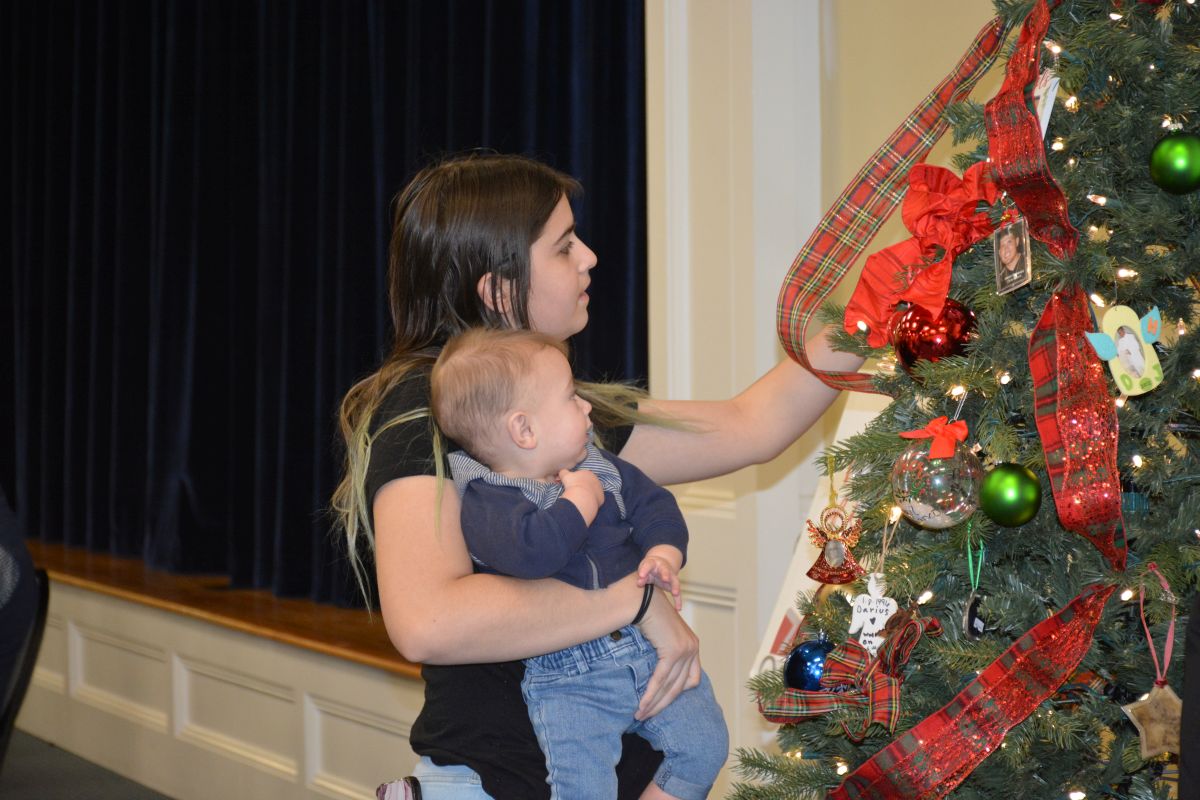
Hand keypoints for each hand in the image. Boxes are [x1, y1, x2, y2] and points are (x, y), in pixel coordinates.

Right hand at [558, 468, 603, 522]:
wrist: (581, 497)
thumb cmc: (572, 484)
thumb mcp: (564, 475)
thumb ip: (563, 472)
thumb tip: (562, 472)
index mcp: (588, 473)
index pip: (582, 475)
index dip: (575, 480)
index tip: (570, 485)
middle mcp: (596, 480)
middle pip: (588, 483)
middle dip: (582, 487)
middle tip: (574, 492)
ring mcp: (600, 489)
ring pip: (592, 492)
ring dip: (587, 494)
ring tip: (579, 498)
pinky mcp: (602, 499)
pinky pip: (595, 500)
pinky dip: (590, 501)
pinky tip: (585, 503)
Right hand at [633, 588, 699, 719]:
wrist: (642, 599)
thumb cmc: (647, 614)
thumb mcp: (661, 636)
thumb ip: (664, 653)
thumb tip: (656, 675)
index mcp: (692, 646)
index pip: (690, 680)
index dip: (676, 694)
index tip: (660, 704)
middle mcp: (693, 648)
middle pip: (679, 687)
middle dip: (662, 704)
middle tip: (646, 717)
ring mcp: (685, 649)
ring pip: (670, 686)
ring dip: (654, 704)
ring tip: (640, 715)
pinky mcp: (674, 651)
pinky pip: (661, 679)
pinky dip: (650, 694)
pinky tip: (642, 705)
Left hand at [637, 556, 680, 609]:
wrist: (659, 564)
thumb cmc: (649, 568)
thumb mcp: (644, 570)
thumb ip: (642, 576)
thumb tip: (639, 583)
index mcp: (654, 563)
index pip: (648, 565)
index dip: (645, 570)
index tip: (641, 576)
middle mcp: (664, 568)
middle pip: (665, 570)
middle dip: (665, 574)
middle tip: (665, 579)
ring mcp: (670, 575)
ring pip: (674, 580)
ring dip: (675, 586)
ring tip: (675, 593)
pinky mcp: (673, 584)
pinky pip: (677, 592)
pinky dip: (678, 600)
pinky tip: (678, 609)